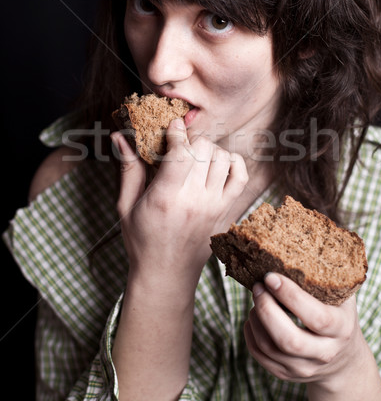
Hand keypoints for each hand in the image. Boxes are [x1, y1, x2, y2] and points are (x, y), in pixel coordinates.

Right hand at [111, 119, 247, 295]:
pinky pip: (241, 176)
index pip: (181, 153)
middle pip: (204, 149)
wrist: (167, 274)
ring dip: (210, 150)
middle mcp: (194, 200)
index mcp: (166, 198)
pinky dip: (233, 162)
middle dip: (191, 140)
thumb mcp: (126, 205)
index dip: (177, 133)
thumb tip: (119, 137)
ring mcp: (214, 206)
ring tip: (196, 157)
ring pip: (223, 158)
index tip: (171, 126)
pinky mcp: (226, 212)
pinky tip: (217, 165)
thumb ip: (128, 169)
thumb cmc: (142, 240)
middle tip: (180, 146)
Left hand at [244, 272, 365, 385]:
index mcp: (341, 329)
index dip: (290, 297)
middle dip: (267, 310)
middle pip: (289, 340)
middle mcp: (325, 353)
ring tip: (256, 298)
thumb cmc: (337, 313)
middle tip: (258, 286)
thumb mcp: (341, 295)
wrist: (344, 359)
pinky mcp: (287, 375)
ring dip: (256, 319)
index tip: (270, 276)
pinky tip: (252, 317)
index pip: (316, 318)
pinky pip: (261, 357)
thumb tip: (296, 233)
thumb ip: (325, 274)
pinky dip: (250, 334)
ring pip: (270, 348)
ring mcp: (305, 368)